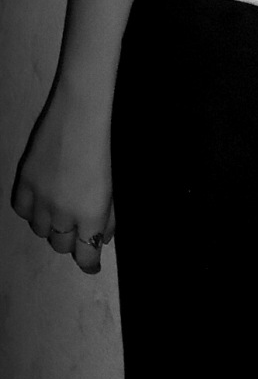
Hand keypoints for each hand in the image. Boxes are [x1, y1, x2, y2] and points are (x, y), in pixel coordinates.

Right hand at [12, 89, 115, 276]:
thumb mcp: (114, 187)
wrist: (81, 114)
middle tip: (77, 230)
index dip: (89, 264)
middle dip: (71, 241)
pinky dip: (31, 211)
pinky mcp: (25, 181)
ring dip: (50, 226)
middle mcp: (63, 212)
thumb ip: (109, 216)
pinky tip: (40, 202)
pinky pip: (21, 210)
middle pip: (60, 245)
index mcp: (91, 215)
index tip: (92, 264)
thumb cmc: (106, 147)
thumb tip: (103, 238)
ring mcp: (41, 198)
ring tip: (60, 212)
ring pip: (40, 230)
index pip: (85, 256)